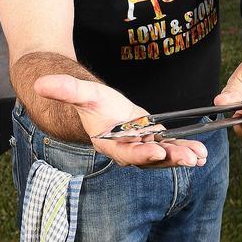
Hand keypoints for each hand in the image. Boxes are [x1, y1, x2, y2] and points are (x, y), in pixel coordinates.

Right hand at [33, 74, 208, 167]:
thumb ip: (64, 89)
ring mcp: (142, 147)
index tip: (157, 152)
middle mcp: (127, 150)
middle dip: (170, 158)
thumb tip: (40, 83)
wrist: (100, 106)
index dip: (141, 154)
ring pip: (163, 155)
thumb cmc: (91, 101)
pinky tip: (201, 152)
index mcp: (109, 143)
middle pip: (149, 158)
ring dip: (181, 156)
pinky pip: (171, 147)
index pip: (126, 152)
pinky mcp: (153, 141)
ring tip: (200, 156)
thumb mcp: (81, 92)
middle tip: (189, 158)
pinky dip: (185, 148)